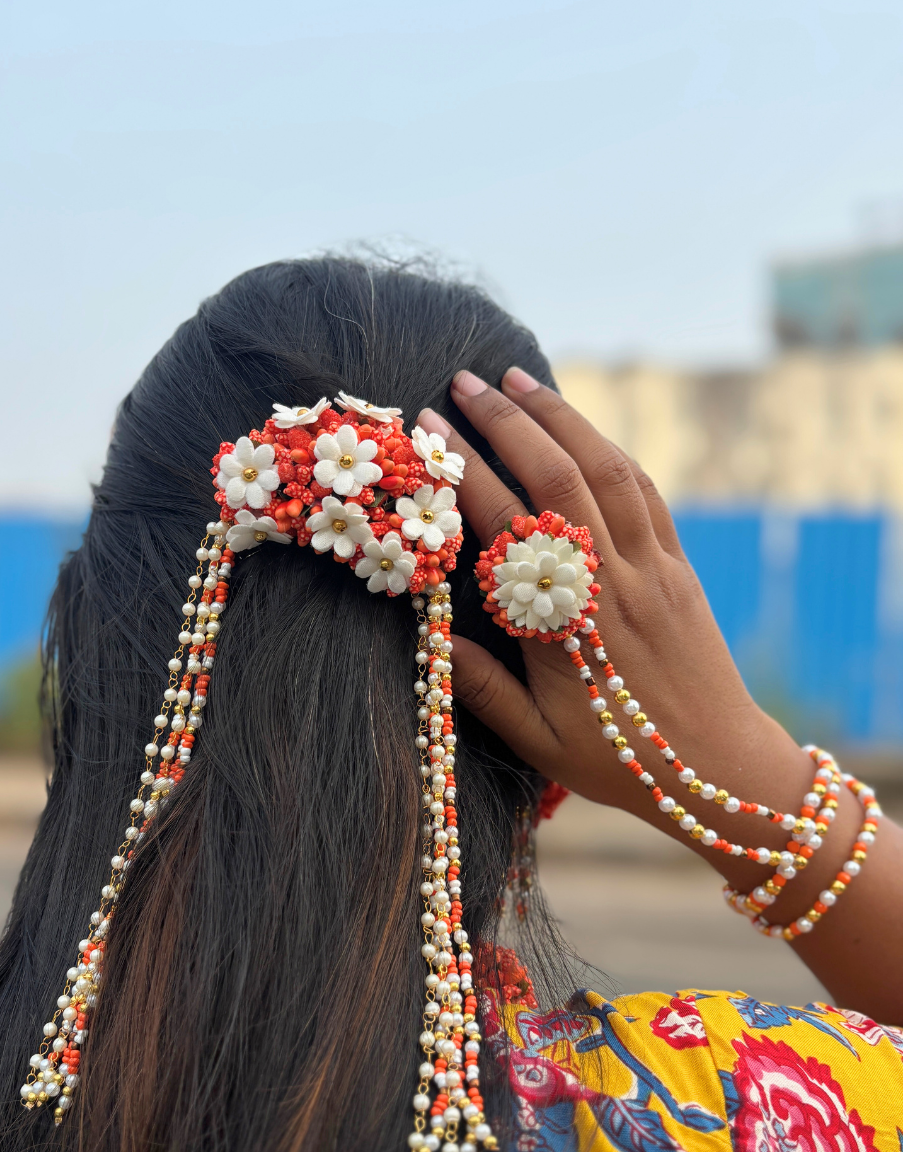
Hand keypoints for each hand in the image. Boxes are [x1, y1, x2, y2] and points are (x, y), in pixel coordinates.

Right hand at [431, 367, 902, 1021]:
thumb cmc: (620, 764)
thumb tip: (429, 633)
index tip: (429, 431)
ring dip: (562, 417)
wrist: (722, 771)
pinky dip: (609, 449)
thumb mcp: (536, 743)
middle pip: (559, 477)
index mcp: (567, 627)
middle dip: (509, 421)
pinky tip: (582, 429)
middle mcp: (612, 583)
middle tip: (464, 381)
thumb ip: (482, 688)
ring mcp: (653, 569)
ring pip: (607, 470)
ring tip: (518, 380)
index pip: (508, 528)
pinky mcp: (681, 568)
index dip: (464, 472)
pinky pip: (647, 492)